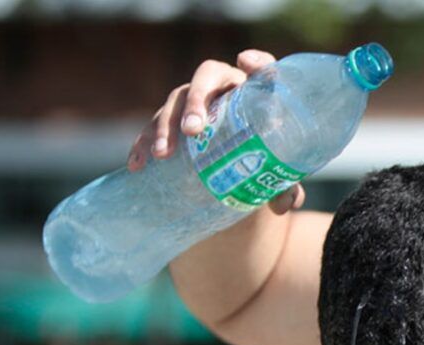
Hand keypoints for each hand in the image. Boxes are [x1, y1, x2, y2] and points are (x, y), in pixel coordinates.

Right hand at [126, 48, 306, 214]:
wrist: (240, 174)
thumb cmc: (264, 166)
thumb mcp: (277, 177)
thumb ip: (285, 188)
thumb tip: (283, 203)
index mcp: (255, 92)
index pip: (262, 68)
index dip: (257, 63)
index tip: (244, 62)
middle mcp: (224, 88)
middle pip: (207, 77)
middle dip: (196, 100)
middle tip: (192, 131)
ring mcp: (195, 102)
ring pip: (175, 100)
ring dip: (165, 125)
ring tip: (162, 154)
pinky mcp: (173, 122)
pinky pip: (154, 126)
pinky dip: (143, 143)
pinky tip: (137, 164)